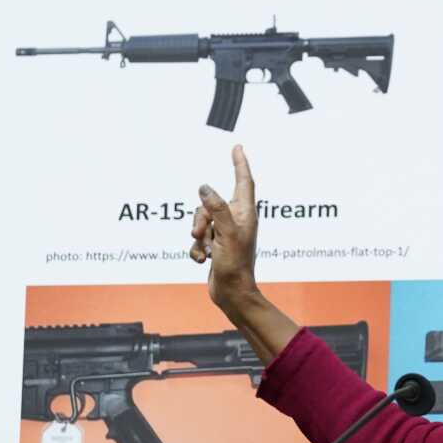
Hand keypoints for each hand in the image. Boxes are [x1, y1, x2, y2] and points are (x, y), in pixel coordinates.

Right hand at [191, 146, 299, 361]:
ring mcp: (225, 233)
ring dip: (198, 237)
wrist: (232, 295)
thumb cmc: (236, 265)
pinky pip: (197, 239)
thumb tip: (204, 188)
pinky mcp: (215, 246)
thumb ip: (216, 208)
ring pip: (200, 221)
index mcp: (245, 214)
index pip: (243, 181)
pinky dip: (196, 249)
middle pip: (211, 203)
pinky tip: (204, 262)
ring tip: (206, 252)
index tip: (237, 147)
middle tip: (202, 234)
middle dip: (200, 218)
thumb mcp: (226, 234)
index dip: (239, 163)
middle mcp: (236, 221)